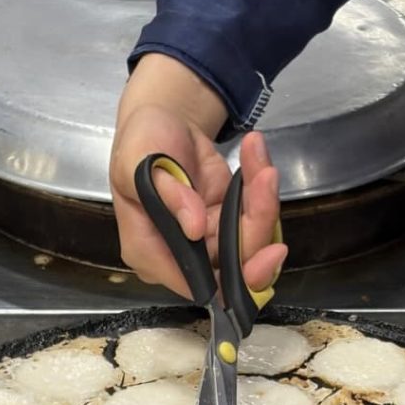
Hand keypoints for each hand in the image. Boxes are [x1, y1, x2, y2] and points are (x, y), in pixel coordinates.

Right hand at [110, 53, 286, 298]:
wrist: (162, 121)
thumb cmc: (141, 142)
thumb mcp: (137, 162)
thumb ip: (166, 195)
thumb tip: (194, 228)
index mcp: (149, 253)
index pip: (197, 283)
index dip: (233, 275)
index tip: (265, 250)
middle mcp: (181, 256)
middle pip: (233, 265)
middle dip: (257, 227)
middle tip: (267, 182)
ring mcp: (209, 240)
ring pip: (251, 241)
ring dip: (263, 202)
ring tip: (259, 162)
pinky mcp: (228, 221)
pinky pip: (256, 217)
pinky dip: (262, 190)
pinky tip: (257, 159)